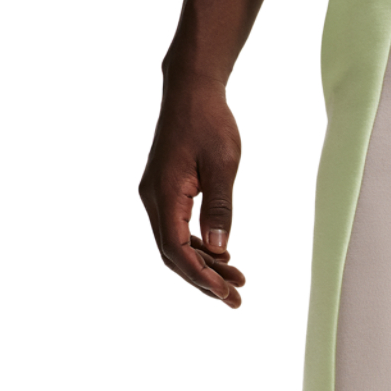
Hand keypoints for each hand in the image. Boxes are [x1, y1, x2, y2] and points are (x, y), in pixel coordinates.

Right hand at [139, 77, 245, 308]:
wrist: (192, 91)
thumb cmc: (209, 123)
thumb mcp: (223, 166)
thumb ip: (221, 208)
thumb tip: (218, 247)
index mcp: (164, 194)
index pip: (175, 248)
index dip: (200, 276)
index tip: (226, 293)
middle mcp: (153, 198)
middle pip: (173, 254)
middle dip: (203, 280)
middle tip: (236, 299)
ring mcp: (157, 196)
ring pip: (175, 244)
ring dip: (204, 266)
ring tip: (237, 282)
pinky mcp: (166, 192)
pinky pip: (178, 229)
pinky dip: (199, 247)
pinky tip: (223, 256)